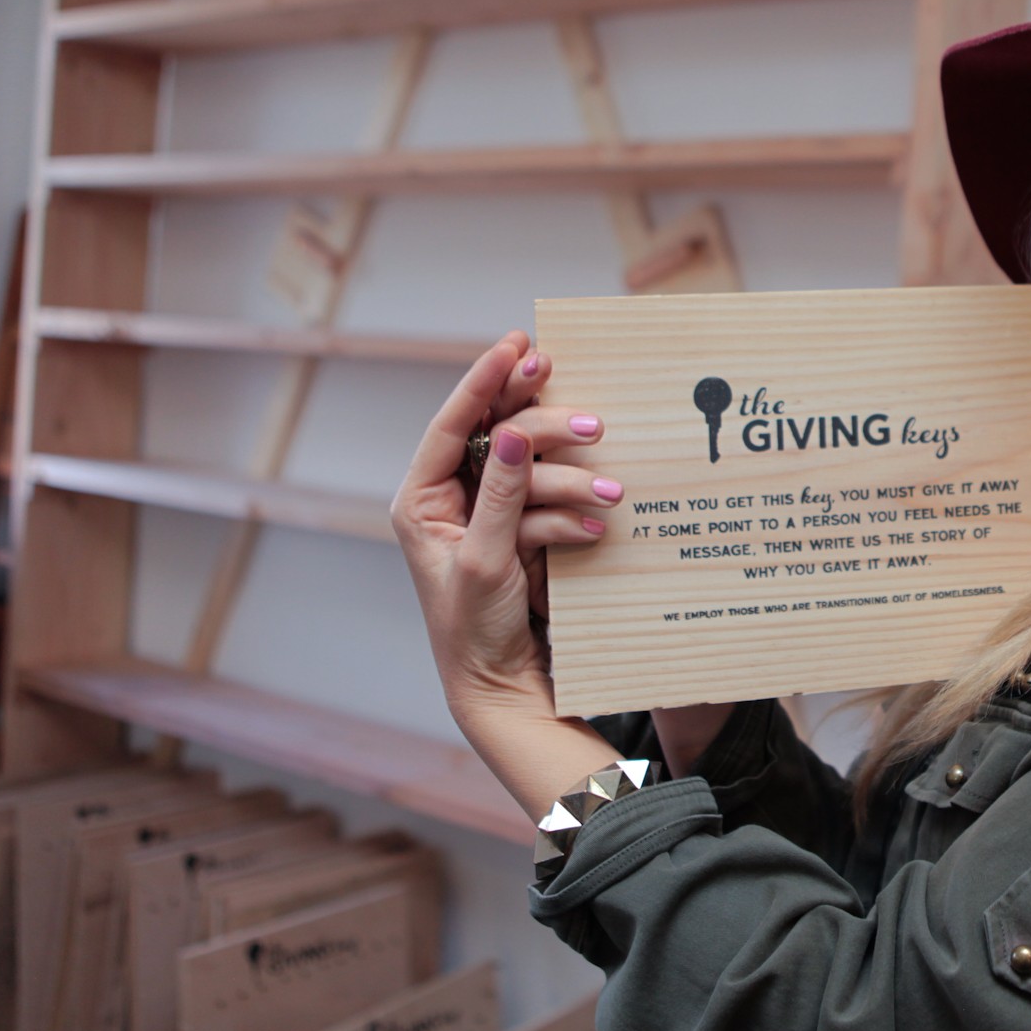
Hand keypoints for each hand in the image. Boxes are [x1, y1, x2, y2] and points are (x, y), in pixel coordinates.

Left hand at [391, 331, 618, 715]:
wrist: (501, 684)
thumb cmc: (471, 628)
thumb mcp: (483, 559)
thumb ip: (501, 495)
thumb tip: (516, 433)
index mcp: (422, 500)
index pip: (452, 424)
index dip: (484, 381)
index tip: (519, 346)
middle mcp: (455, 497)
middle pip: (498, 436)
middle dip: (544, 427)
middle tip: (588, 420)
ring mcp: (495, 512)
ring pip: (535, 469)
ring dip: (572, 479)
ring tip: (608, 493)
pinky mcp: (529, 531)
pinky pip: (555, 502)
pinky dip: (575, 512)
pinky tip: (596, 527)